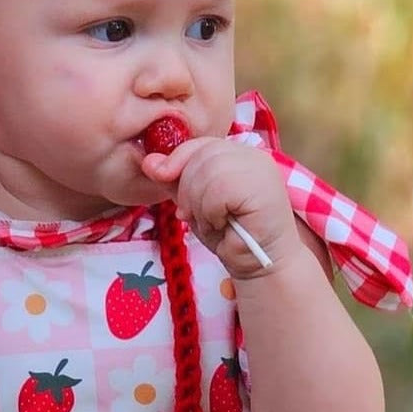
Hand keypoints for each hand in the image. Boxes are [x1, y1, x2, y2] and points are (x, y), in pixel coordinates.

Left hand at [142, 138, 299, 278]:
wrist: (259, 267)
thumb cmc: (231, 237)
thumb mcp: (195, 204)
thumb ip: (174, 181)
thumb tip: (148, 161)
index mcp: (237, 154)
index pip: (198, 143)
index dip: (178, 165)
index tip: (179, 204)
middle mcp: (252, 154)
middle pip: (200, 155)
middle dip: (188, 192)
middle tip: (198, 218)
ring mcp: (260, 168)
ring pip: (208, 171)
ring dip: (200, 206)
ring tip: (214, 224)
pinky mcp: (264, 187)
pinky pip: (219, 189)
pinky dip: (212, 213)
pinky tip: (224, 226)